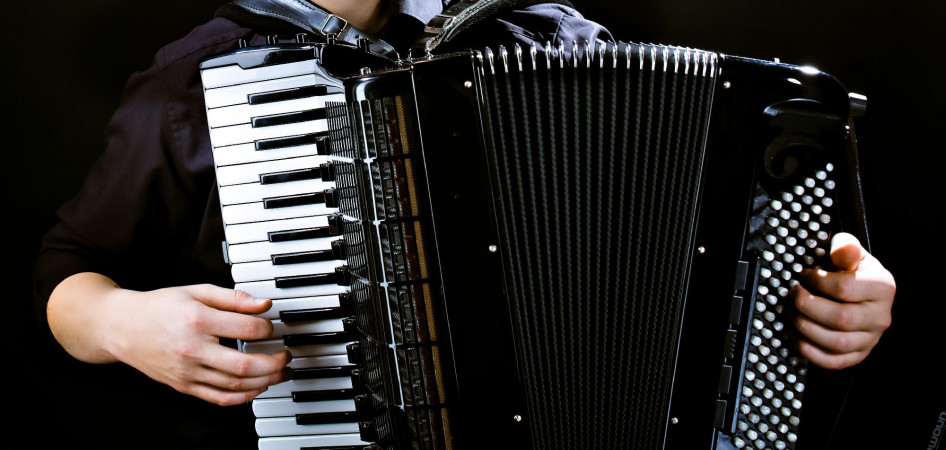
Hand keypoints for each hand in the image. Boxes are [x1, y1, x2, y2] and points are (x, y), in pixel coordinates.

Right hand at [104, 283, 291, 405]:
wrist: (122, 327)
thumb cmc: (161, 306)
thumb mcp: (197, 291)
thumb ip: (234, 298)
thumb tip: (265, 305)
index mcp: (198, 320)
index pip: (247, 329)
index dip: (268, 328)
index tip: (272, 326)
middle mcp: (192, 349)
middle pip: (244, 365)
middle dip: (274, 363)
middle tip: (287, 357)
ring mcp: (187, 372)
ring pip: (234, 386)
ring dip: (265, 382)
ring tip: (280, 373)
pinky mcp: (183, 386)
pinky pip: (218, 398)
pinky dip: (242, 397)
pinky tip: (257, 388)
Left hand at [791, 232, 895, 369]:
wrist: (863, 293)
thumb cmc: (852, 271)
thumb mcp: (851, 253)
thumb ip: (846, 247)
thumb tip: (842, 249)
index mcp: (882, 288)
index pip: (844, 288)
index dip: (816, 281)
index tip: (803, 275)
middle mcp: (880, 316)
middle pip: (841, 318)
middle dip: (808, 307)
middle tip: (793, 295)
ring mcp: (871, 339)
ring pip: (837, 342)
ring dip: (806, 329)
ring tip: (792, 314)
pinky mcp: (858, 355)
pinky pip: (834, 361)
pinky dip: (810, 351)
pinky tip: (798, 335)